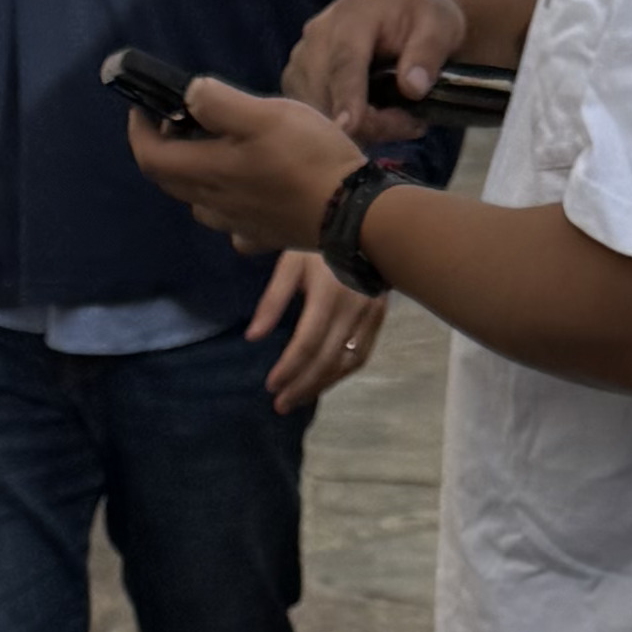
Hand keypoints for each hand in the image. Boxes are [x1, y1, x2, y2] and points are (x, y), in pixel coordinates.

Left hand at [124, 75, 365, 260]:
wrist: (353, 212)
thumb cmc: (310, 158)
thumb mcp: (266, 115)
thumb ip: (220, 103)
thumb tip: (189, 94)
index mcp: (208, 172)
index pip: (150, 157)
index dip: (139, 131)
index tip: (143, 106)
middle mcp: (214, 204)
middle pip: (170, 179)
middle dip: (165, 146)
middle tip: (184, 117)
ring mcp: (238, 225)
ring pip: (199, 200)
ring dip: (194, 172)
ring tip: (217, 146)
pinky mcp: (263, 235)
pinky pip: (231, 221)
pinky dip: (227, 202)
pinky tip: (247, 189)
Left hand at [246, 245, 382, 414]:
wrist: (365, 226)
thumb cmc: (319, 243)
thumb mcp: (290, 263)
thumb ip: (272, 300)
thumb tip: (253, 337)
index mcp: (328, 294)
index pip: (307, 343)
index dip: (289, 368)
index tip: (270, 385)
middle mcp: (353, 309)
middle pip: (326, 359)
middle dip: (302, 385)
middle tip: (280, 405)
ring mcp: (370, 315)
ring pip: (346, 362)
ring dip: (321, 385)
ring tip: (297, 400)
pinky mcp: (379, 318)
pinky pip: (361, 355)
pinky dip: (341, 373)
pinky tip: (323, 383)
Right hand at [289, 0, 471, 138]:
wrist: (405, 12)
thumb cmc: (425, 17)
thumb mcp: (442, 24)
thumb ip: (429, 52)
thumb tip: (412, 88)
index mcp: (352, 15)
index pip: (344, 62)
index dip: (346, 96)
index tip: (348, 126)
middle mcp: (317, 35)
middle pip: (326, 94)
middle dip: (366, 124)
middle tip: (412, 124)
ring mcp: (302, 60)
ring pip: (317, 112)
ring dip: (357, 130)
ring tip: (399, 119)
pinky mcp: (297, 83)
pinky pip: (313, 120)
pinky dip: (345, 132)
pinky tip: (377, 122)